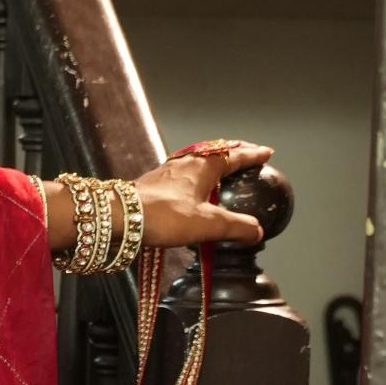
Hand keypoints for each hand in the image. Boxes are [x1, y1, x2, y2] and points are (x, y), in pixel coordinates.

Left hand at [140, 137, 272, 250]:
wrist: (119, 217)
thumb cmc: (164, 215)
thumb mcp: (207, 224)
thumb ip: (235, 227)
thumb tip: (257, 231)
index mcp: (203, 166)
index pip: (234, 155)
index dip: (252, 155)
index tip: (266, 153)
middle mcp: (185, 163)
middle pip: (215, 153)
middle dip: (232, 154)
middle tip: (245, 157)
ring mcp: (167, 172)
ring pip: (196, 163)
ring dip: (212, 166)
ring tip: (221, 174)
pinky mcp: (153, 185)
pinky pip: (182, 176)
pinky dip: (195, 178)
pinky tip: (192, 192)